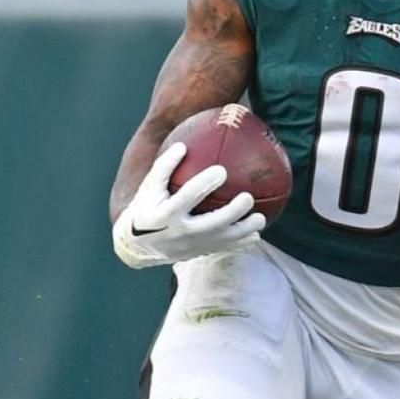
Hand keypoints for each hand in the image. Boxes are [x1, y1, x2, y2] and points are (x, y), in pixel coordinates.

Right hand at [112, 142, 264, 268]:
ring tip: (261, 219)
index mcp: (166, 214)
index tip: (223, 170)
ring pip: (222, 241)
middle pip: (211, 224)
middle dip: (231, 212)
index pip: (187, 197)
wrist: (138, 245)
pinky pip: (223, 249)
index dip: (204, 183)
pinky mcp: (198, 254)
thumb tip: (182, 145)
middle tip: (248, 198)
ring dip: (243, 231)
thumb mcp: (148, 187)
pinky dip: (240, 243)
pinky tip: (255, 234)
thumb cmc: (147, 207)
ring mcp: (191, 246)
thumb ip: (164, 167)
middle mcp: (180, 233)